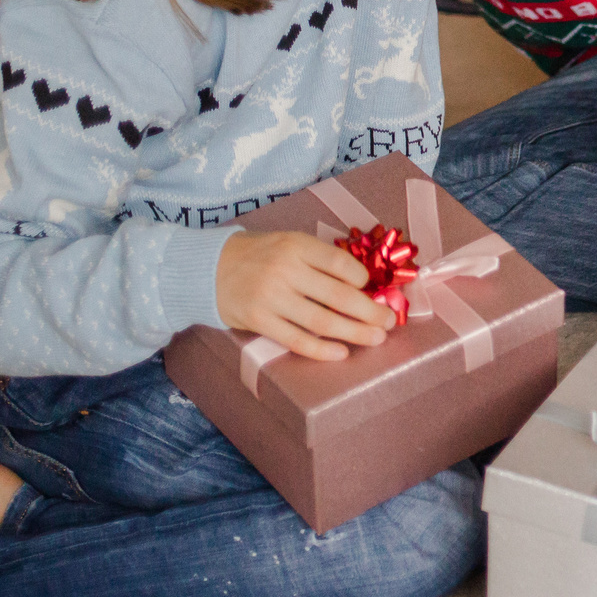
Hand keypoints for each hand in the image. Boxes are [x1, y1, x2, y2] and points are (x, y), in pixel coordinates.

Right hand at [216, 230, 396, 361]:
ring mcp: (271, 298)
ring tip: (375, 338)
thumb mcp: (287, 243)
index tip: (373, 288)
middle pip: (338, 296)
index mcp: (296, 246)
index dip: (363, 278)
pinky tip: (341, 353)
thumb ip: (318, 260)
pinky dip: (322, 349)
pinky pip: (297, 340)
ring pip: (322, 321)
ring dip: (354, 332)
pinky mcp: (259, 322)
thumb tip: (362, 284)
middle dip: (369, 311)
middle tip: (388, 321)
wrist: (207, 269)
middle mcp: (285, 271)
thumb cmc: (259, 256)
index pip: (339, 263)